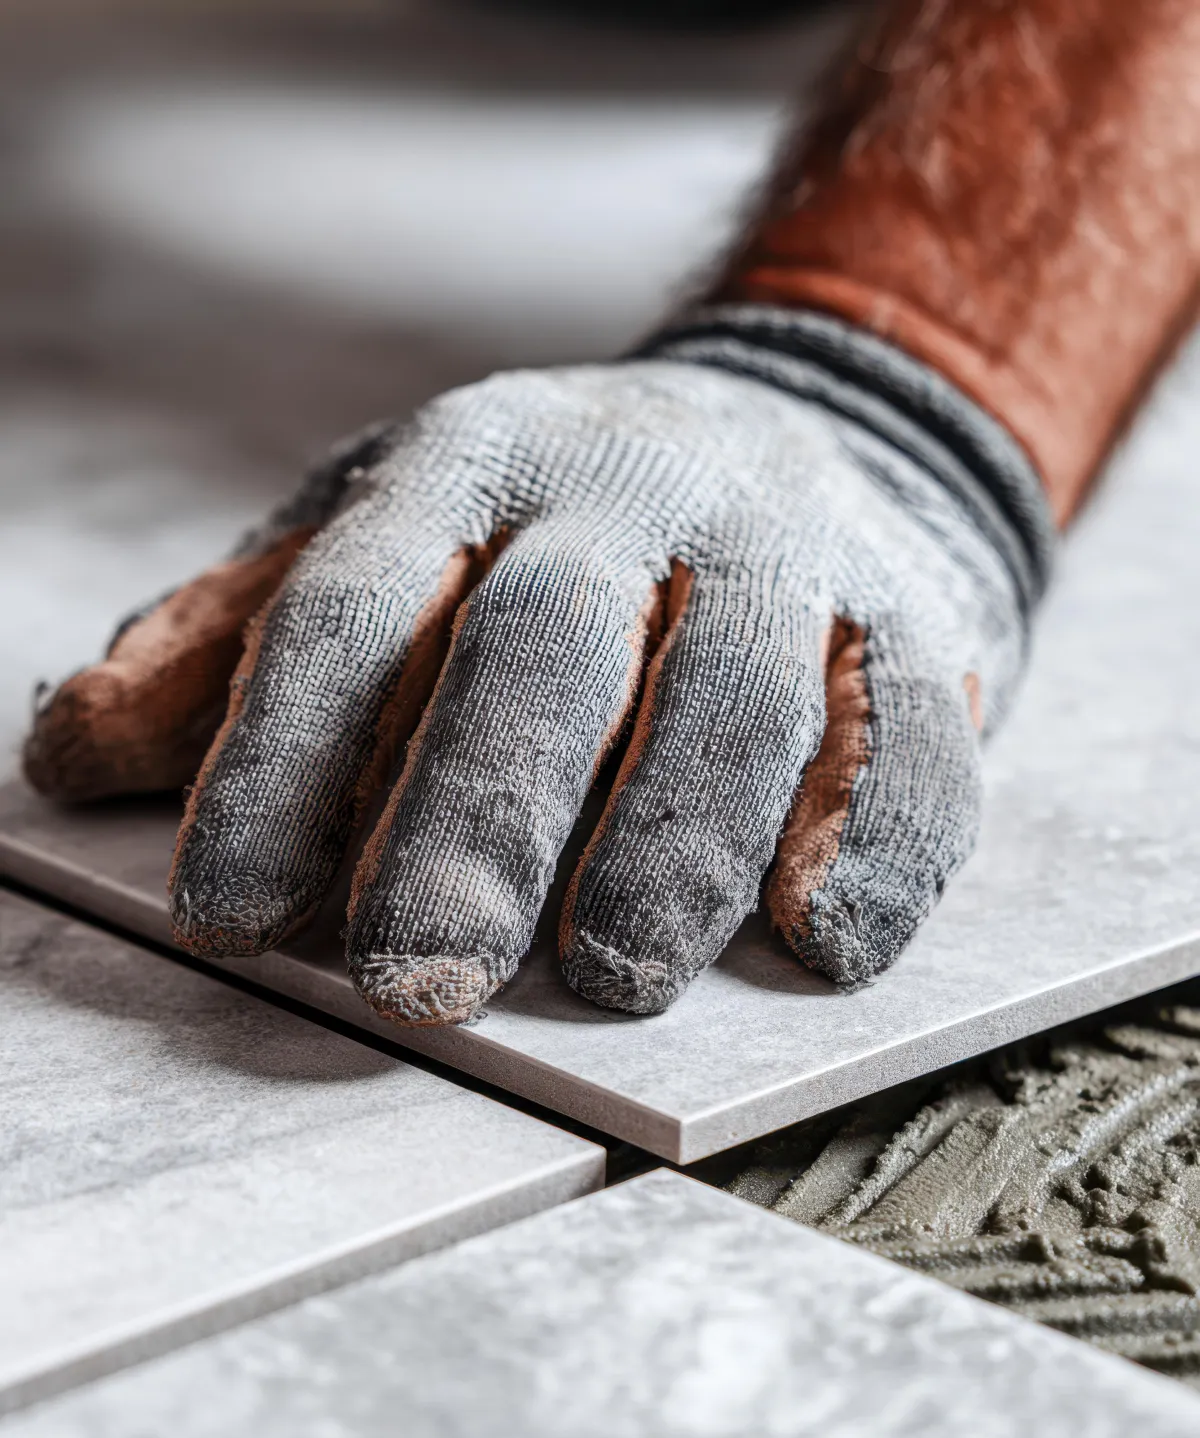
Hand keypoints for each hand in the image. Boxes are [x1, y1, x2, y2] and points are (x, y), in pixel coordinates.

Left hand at [26, 360, 1026, 1022]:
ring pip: (736, 696)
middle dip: (476, 820)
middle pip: (546, 650)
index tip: (223, 912)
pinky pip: (910, 737)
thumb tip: (75, 751)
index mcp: (471, 467)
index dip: (281, 757)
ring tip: (612, 975)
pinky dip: (877, 845)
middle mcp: (632, 494)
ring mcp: (788, 553)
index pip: (358, 605)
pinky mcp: (915, 627)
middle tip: (418, 977)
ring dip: (671, 847)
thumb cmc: (561, 524)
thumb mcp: (387, 531)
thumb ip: (238, 638)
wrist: (830, 418)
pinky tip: (819, 941)